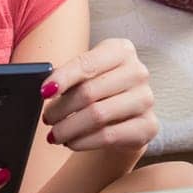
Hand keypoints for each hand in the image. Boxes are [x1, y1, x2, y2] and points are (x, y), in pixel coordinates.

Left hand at [41, 37, 157, 154]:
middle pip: (90, 92)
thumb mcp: (84, 76)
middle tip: (47, 119)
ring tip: (55, 134)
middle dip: (61, 108)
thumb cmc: (99, 90)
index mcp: (121, 50)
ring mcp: (146, 99)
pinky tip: (71, 142)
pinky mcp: (149, 125)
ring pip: (98, 115)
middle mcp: (138, 71)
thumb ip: (67, 77)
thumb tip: (46, 89)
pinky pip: (108, 136)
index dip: (63, 78)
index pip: (87, 64)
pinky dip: (83, 141)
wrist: (125, 117)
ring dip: (69, 128)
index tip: (44, 92)